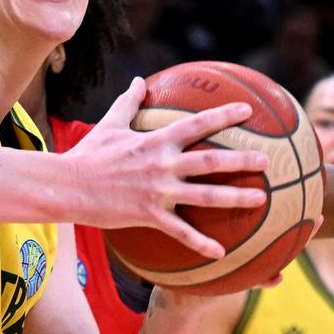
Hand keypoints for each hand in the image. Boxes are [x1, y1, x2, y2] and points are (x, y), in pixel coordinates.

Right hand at [71, 78, 267, 257]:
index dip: (223, 116)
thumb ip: (128, 102)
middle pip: (210, 161)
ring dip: (234, 197)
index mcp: (155, 141)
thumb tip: (139, 81)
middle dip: (241, 160)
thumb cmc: (88, 155)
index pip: (196, 124)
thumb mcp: (109, 124)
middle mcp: (162, 165)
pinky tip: (221, 252)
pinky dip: (201, 243)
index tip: (247, 112)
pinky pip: (180, 232)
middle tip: (266, 161)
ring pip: (204, 195)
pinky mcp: (148, 215)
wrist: (67, 186)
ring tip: (260, 199)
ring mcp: (157, 192)